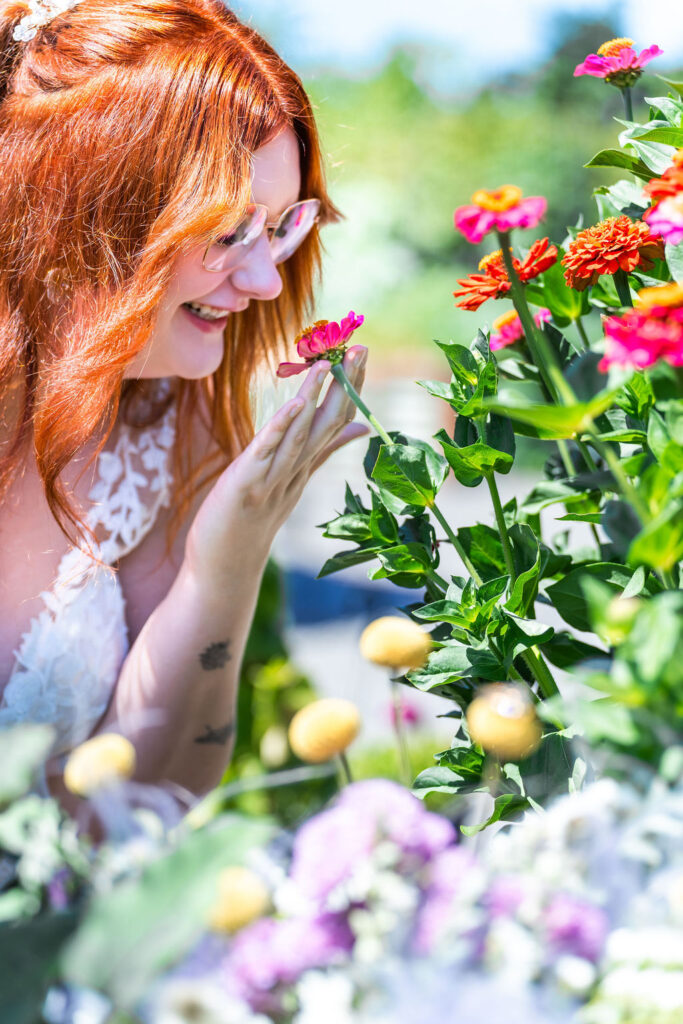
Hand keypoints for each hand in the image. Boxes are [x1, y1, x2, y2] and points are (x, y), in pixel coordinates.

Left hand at [184, 345, 369, 582]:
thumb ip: (322, 452)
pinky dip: (281, 429)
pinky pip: (267, 454)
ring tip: (327, 364)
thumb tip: (360, 426)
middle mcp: (294, 471)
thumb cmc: (250, 521)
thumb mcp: (291, 481)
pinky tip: (294, 404)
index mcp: (303, 467)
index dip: (350, 386)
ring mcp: (273, 480)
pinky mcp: (246, 487)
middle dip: (344, 384)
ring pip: (300, 435)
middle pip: (326, 423)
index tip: (362, 352)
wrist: (224, 568)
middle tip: (361, 347)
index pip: (335, 420)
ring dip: (315, 398)